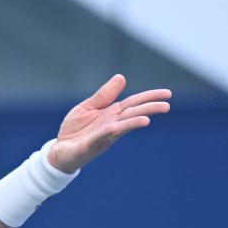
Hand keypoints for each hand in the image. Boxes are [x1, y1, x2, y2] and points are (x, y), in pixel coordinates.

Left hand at [48, 74, 170, 173]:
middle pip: (132, 115)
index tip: (168, 94)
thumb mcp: (88, 107)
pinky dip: (106, 133)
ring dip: (132, 124)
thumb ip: (104, 95)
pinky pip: (98, 138)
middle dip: (148, 110)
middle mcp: (111, 125)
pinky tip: (114, 127)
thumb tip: (122, 77)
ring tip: (146, 120)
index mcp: (112, 115)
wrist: (60, 150)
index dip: (150, 98)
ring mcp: (101, 137)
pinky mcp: (88, 146)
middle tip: (166, 106)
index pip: (134, 103)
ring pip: (119, 129)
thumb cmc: (76, 129)